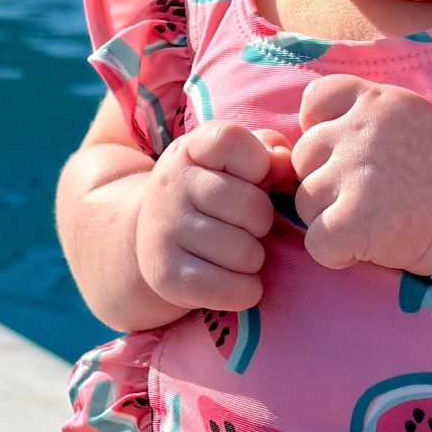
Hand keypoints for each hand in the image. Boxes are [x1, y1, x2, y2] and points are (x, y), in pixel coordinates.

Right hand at [134, 123, 294, 311]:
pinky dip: (246, 291)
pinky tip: (236, 282)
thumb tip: (283, 163)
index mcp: (189, 150)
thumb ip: (266, 151)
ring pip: (246, 253)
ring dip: (254, 259)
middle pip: (251, 206)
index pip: (233, 140)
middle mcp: (171, 185)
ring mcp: (165, 230)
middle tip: (247, 226)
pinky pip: (232, 290)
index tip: (253, 178)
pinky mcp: (166, 274)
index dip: (258, 161)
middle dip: (262, 222)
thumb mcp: (230, 162)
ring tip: (237, 254)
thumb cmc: (209, 195)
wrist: (148, 238)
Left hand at [293, 75, 431, 274]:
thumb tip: (302, 133)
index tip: (345, 152)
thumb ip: (364, 119)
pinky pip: (315, 242)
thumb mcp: (411, 121)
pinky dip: (335, 254)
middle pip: (304, 156)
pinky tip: (368, 247)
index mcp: (377, 101)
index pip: (315, 98)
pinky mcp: (352, 220)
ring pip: (305, 200)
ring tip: (376, 220)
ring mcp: (354, 174)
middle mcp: (361, 130)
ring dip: (330, 217)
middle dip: (325, 180)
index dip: (319, 128)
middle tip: (369, 196)